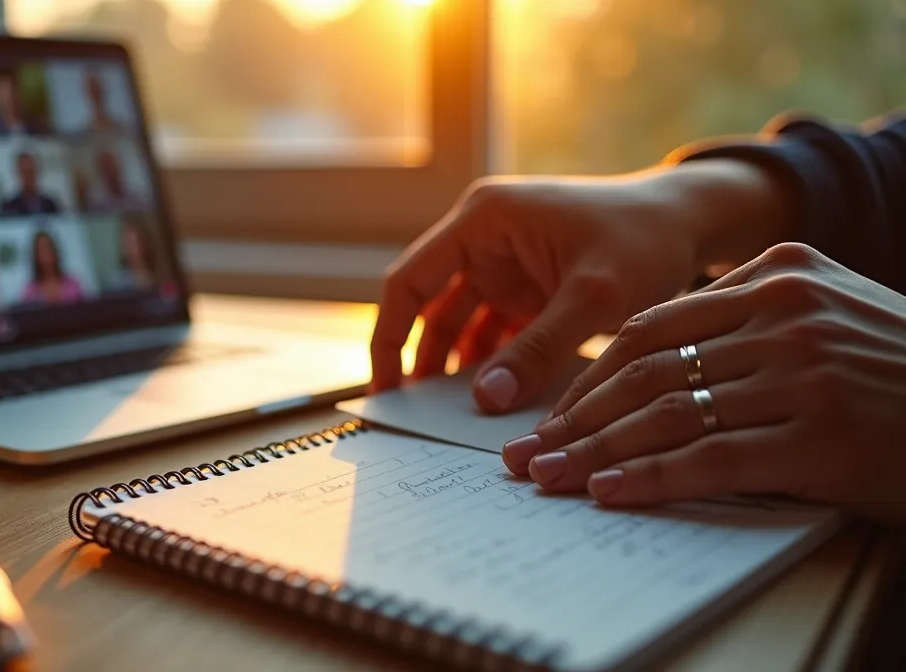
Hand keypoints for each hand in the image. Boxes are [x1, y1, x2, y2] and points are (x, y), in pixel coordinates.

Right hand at [370, 159, 787, 412]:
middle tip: (416, 416)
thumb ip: (538, 349)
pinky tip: (498, 400)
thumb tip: (485, 400)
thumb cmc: (647, 238)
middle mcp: (484, 237)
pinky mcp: (528, 287)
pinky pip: (495, 332)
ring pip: (460, 324)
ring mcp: (504, 263)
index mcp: (483, 219)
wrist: (695, 221)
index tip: (387, 389)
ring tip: (455, 416)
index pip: (409, 281)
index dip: (390, 337)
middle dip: (422, 360)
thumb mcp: (596, 297)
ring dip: (459, 367)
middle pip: (429, 307)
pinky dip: (494, 364)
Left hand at [504, 243, 905, 520]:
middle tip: (523, 452)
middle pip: (644, 370)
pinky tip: (606, 492)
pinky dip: (649, 478)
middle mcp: (785, 315)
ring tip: (546, 478)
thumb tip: (643, 357)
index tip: (549, 414)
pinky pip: (711, 458)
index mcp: (778, 274)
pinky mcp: (820, 435)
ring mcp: (804, 373)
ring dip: (594, 453)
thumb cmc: (897, 368)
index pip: (649, 328)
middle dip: (573, 418)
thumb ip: (747, 314)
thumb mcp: (829, 309)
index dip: (587, 377)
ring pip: (667, 414)